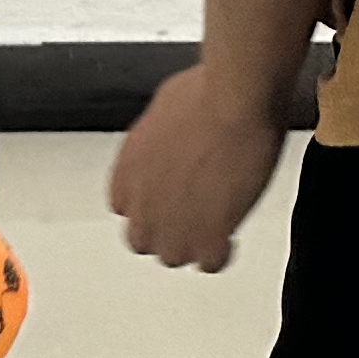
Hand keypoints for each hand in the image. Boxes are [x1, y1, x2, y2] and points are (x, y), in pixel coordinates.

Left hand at [108, 61, 286, 272]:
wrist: (233, 101)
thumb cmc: (206, 93)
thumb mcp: (165, 108)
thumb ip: (160, 138)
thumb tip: (175, 137)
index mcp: (126, 172)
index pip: (125, 208)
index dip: (151, 203)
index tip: (168, 196)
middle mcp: (141, 206)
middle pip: (144, 239)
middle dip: (168, 228)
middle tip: (194, 212)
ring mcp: (172, 228)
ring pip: (175, 256)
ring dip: (193, 243)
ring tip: (215, 225)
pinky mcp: (207, 240)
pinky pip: (210, 264)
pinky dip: (222, 253)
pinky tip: (232, 235)